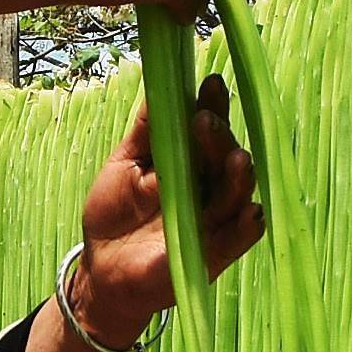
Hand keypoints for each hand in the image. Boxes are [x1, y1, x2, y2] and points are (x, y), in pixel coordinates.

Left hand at [71, 74, 263, 343]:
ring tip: (236, 158)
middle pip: (224, 156)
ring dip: (239, 176)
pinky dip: (246, 227)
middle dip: (218, 137)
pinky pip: (240, 238)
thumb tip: (158, 88)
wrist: (101, 267)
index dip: (213, 106)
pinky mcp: (215, 253)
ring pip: (237, 194)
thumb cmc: (114, 213)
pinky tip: (250, 213)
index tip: (209, 84)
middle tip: (203, 121)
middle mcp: (208, 185)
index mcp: (189, 160)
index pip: (208, 128)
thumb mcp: (123, 165)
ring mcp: (214, 219)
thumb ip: (144, 132)